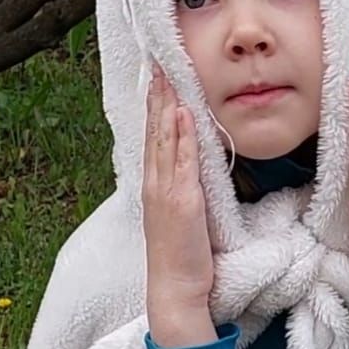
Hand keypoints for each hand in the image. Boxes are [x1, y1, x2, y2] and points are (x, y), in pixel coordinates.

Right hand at [142, 63, 215, 346]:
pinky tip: (184, 113)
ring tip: (167, 73)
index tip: (157, 74)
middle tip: (157, 59)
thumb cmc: (182, 255)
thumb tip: (192, 159)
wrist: (175, 289)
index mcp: (156, 183)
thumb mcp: (181, 212)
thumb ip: (183, 185)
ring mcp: (167, 190)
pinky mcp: (183, 202)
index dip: (155, 103)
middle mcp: (156, 182)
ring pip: (165, 139)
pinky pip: (183, 162)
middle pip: (155, 129)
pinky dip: (183, 136)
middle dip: (156, 93)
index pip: (155, 134)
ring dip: (166, 105)